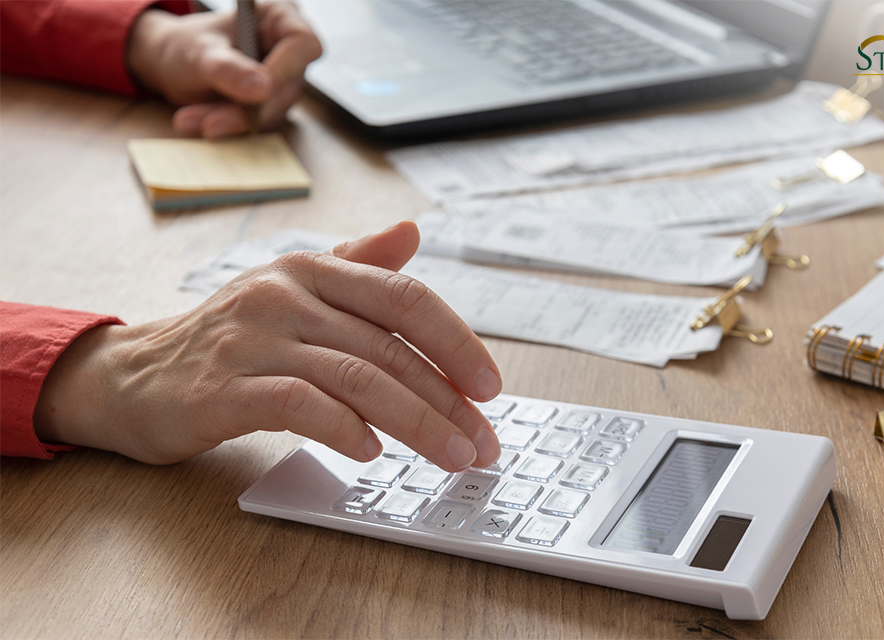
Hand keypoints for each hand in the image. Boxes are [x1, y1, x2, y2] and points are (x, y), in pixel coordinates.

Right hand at [33, 221, 503, 468]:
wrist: (134, 375)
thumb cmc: (229, 338)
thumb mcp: (293, 290)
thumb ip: (355, 265)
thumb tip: (412, 231)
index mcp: (311, 268)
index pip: (404, 299)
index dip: (456, 343)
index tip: (490, 387)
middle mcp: (285, 294)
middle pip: (389, 349)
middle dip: (447, 401)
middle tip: (482, 443)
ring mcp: (252, 339)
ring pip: (358, 379)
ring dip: (417, 424)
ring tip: (452, 455)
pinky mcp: (224, 388)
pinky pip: (301, 405)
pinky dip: (345, 429)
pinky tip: (374, 452)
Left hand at [127, 2, 321, 137]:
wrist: (172, 65)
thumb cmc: (188, 44)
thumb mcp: (200, 51)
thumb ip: (228, 69)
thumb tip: (262, 89)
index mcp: (280, 18)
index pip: (304, 44)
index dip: (285, 70)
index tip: (258, 93)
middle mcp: (288, 52)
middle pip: (286, 86)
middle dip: (247, 108)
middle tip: (210, 123)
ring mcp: (283, 82)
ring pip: (271, 111)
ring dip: (231, 122)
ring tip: (189, 121)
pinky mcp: (271, 106)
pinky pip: (257, 124)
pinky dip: (226, 127)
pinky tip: (196, 123)